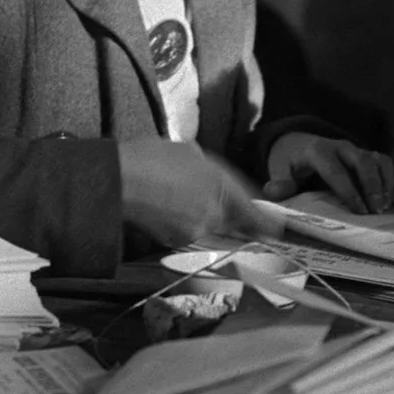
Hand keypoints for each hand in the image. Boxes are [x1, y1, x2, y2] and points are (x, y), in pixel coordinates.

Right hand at [119, 141, 279, 244]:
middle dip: (226, 213)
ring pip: (209, 227)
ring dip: (202, 216)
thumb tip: (212, 177)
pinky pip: (188, 231)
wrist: (116, 182)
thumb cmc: (150, 158)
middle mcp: (213, 214)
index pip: (252, 212)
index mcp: (221, 186)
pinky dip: (183, 223)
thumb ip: (209, 168)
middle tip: (203, 195)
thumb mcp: (188, 151)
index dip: (266, 223)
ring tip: (175, 196)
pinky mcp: (174, 242)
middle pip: (230, 221)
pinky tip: (165, 206)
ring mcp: (194, 231)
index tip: (277, 229)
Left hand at [263, 133, 393, 212]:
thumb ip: (278, 181)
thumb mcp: (278, 169)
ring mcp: (355, 150)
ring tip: (388, 206)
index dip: (348, 190)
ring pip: (377, 160)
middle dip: (372, 185)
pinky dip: (391, 180)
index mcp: (318, 151)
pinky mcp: (365, 156)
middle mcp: (340, 147)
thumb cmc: (288, 161)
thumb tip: (276, 190)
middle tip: (377, 210)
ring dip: (386, 182)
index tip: (359, 210)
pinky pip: (384, 164)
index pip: (335, 170)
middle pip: (362, 161)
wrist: (297, 143)